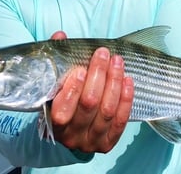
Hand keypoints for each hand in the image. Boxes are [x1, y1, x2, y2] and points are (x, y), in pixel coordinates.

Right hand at [48, 31, 133, 152]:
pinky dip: (126, 99)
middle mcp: (71, 136)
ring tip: (117, 61)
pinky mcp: (107, 144)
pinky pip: (120, 121)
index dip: (73, 89)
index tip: (81, 69)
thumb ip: (55, 60)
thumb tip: (60, 36)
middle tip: (103, 54)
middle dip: (98, 76)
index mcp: (53, 123)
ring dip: (114, 82)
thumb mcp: (54, 84)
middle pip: (89, 105)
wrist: (70, 130)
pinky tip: (127, 80)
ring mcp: (90, 141)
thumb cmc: (61, 101)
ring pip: (107, 111)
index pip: (62, 109)